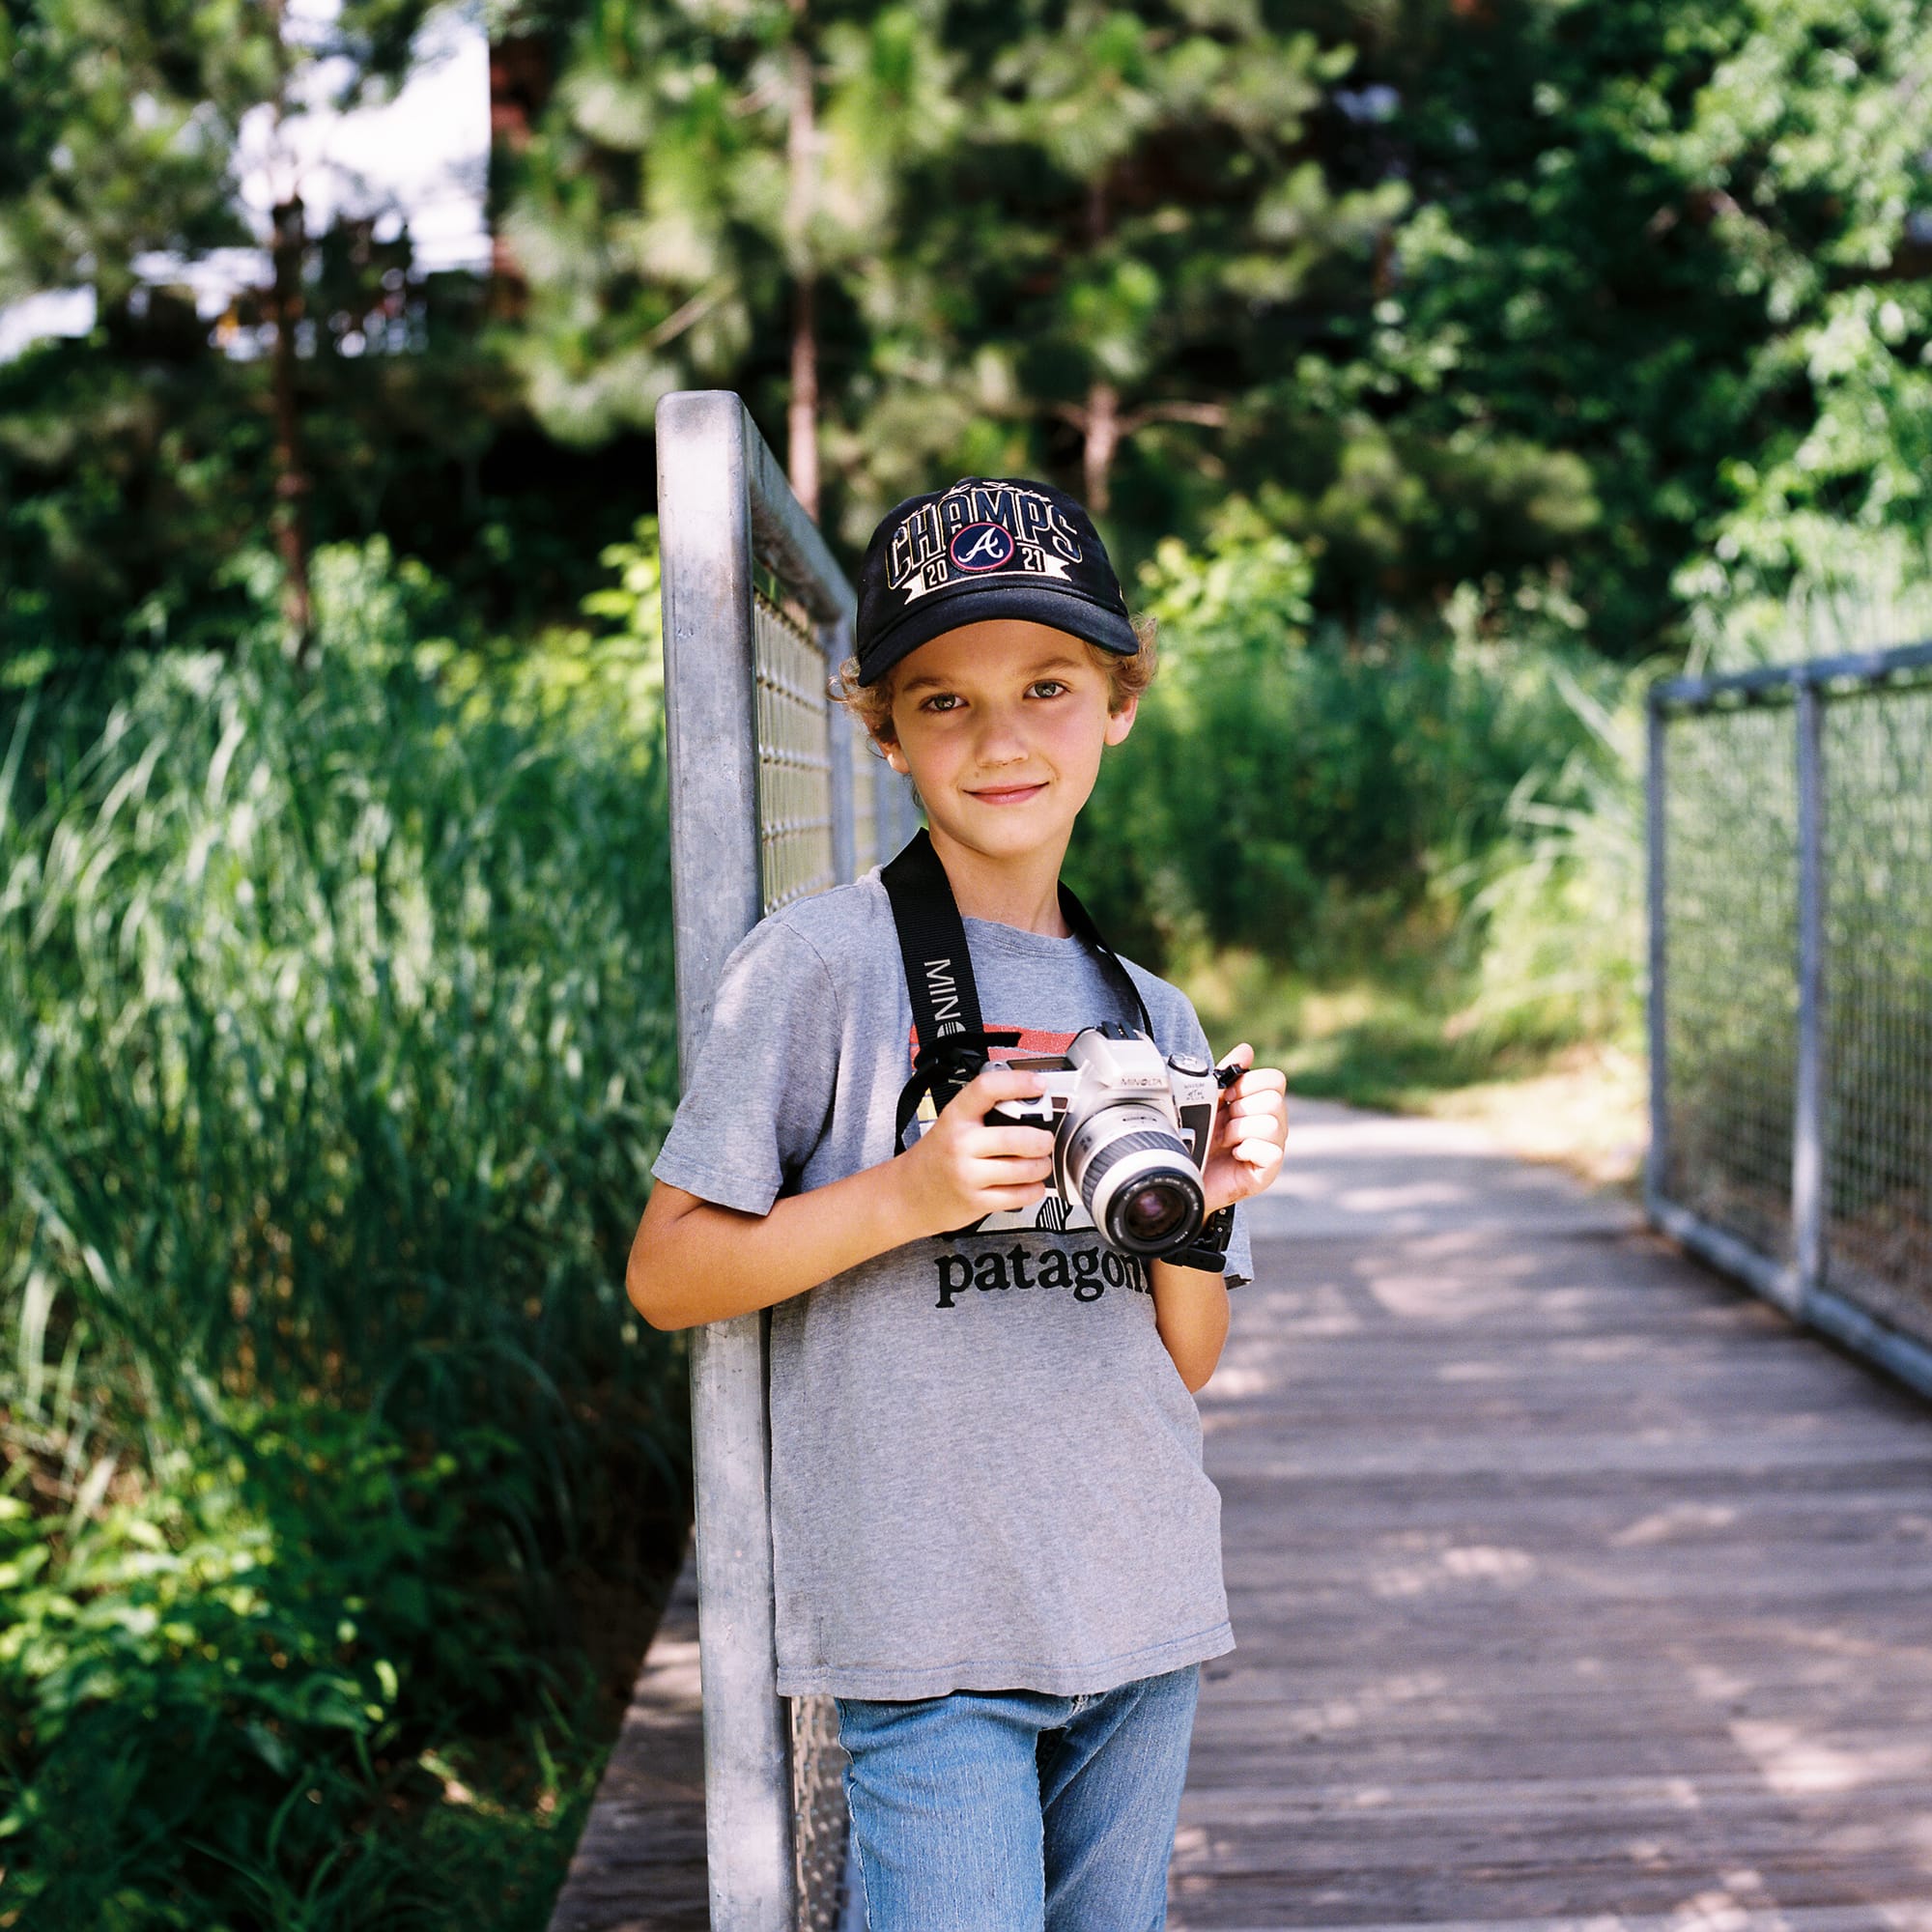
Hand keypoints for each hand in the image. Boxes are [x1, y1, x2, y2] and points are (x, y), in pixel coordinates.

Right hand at [894, 1063, 1055, 1237]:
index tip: (1038, 1085)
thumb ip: (983, 1113)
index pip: (987, 1089)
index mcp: (955, 1117)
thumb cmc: (936, 1156)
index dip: (1018, 1082)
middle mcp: (960, 1144)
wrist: (907, 1193)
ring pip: (1025, 1169)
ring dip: (1042, 1166)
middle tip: (1045, 1140)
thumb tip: (1028, 1101)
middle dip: (1043, 1140)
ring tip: (1039, 1163)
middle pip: (1017, 1137)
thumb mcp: (950, 1124)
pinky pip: (1020, 1195)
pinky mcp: (976, 1202)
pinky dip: (1034, 1190)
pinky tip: (1030, 1184)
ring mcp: (967, 1175)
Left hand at [1200, 1043, 1286, 1214]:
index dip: (1248, 1085)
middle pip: (1274, 1099)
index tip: (1226, 1097)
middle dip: (1240, 1109)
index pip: (1275, 1079)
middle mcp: (1272, 1123)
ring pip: (1272, 1122)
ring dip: (1240, 1130)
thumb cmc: (1197, 1139)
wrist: (1183, 1176)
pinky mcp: (1269, 1170)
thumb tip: (1246, 1050)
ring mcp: (1273, 1147)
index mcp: (1259, 1103)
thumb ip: (1226, 1075)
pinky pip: (1271, 1151)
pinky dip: (1247, 1150)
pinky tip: (1235, 1156)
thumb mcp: (1208, 1101)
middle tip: (1223, 1124)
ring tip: (1225, 1141)